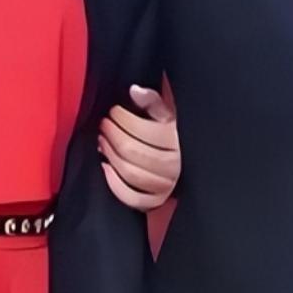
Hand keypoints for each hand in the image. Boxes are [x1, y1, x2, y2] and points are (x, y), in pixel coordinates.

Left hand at [98, 84, 180, 210]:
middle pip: (133, 152)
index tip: (114, 111)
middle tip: (104, 124)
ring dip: (111, 156)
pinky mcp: (156, 201)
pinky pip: (132, 198)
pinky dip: (115, 184)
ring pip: (131, 174)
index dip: (123, 119)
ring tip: (102, 141)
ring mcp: (165, 186)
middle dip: (113, 136)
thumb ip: (153, 100)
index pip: (144, 131)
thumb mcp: (170, 113)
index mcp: (178, 141)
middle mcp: (174, 166)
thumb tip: (134, 90)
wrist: (190, 163)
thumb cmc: (175, 134)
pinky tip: (105, 167)